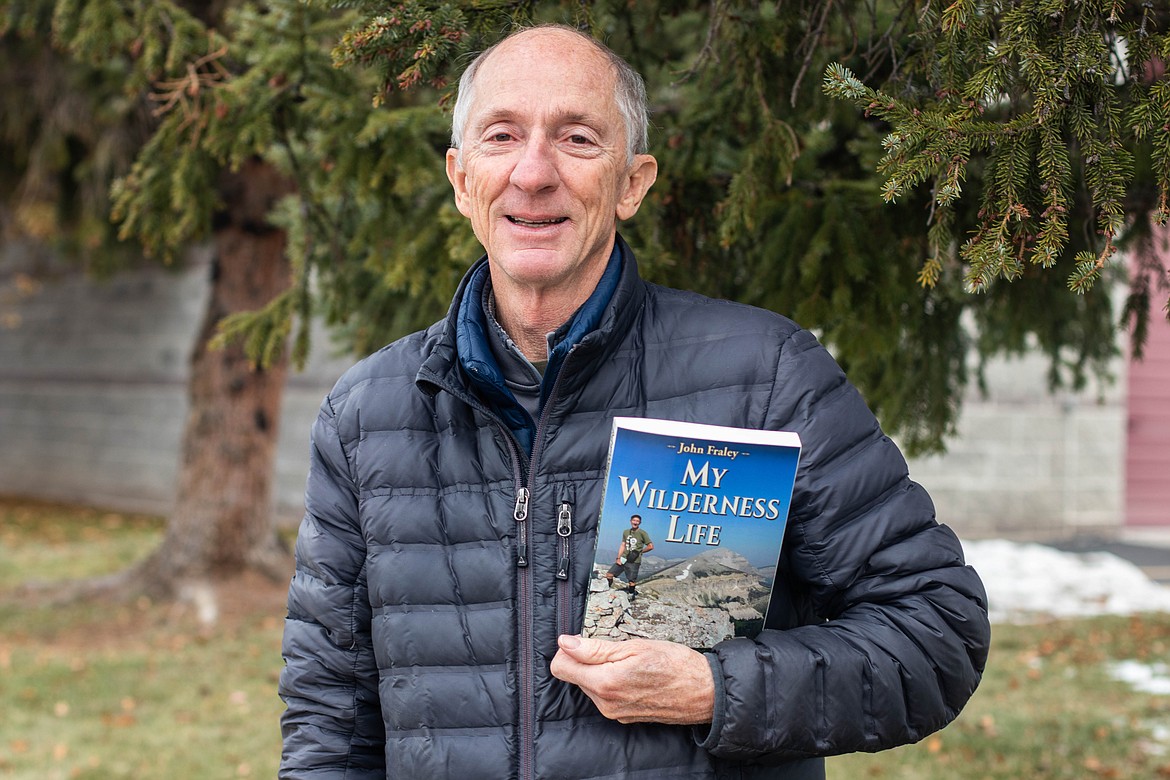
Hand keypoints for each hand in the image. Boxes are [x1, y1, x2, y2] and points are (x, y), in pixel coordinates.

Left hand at [550, 634, 714, 724]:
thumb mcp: (634, 646)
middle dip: (587, 660)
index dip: (569, 650)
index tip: (584, 641)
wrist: (704, 692)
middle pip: (575, 676)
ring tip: (629, 662)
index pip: (560, 667)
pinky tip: (634, 675)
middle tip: (616, 650)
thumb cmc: (675, 665)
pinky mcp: (624, 717)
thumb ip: (595, 648)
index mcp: (605, 683)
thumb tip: (566, 643)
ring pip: (590, 685)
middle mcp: (606, 703)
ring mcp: (615, 712)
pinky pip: (605, 696)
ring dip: (601, 671)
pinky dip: (613, 682)